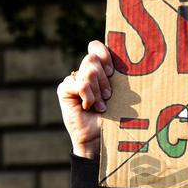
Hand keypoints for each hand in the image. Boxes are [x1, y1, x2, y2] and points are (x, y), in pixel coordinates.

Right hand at [57, 40, 114, 159]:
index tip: (112, 71)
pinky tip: (87, 107)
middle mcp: (84, 72)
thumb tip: (122, 57)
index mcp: (99, 69)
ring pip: (89, 72)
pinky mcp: (64, 89)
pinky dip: (88, 97)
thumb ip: (116, 75)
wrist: (100, 138)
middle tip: (108, 97)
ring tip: (101, 107)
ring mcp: (73, 80)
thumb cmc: (114, 118)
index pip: (96, 48)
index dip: (104, 54)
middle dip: (104, 81)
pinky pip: (79, 84)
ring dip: (98, 93)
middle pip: (93, 59)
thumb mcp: (119, 93)